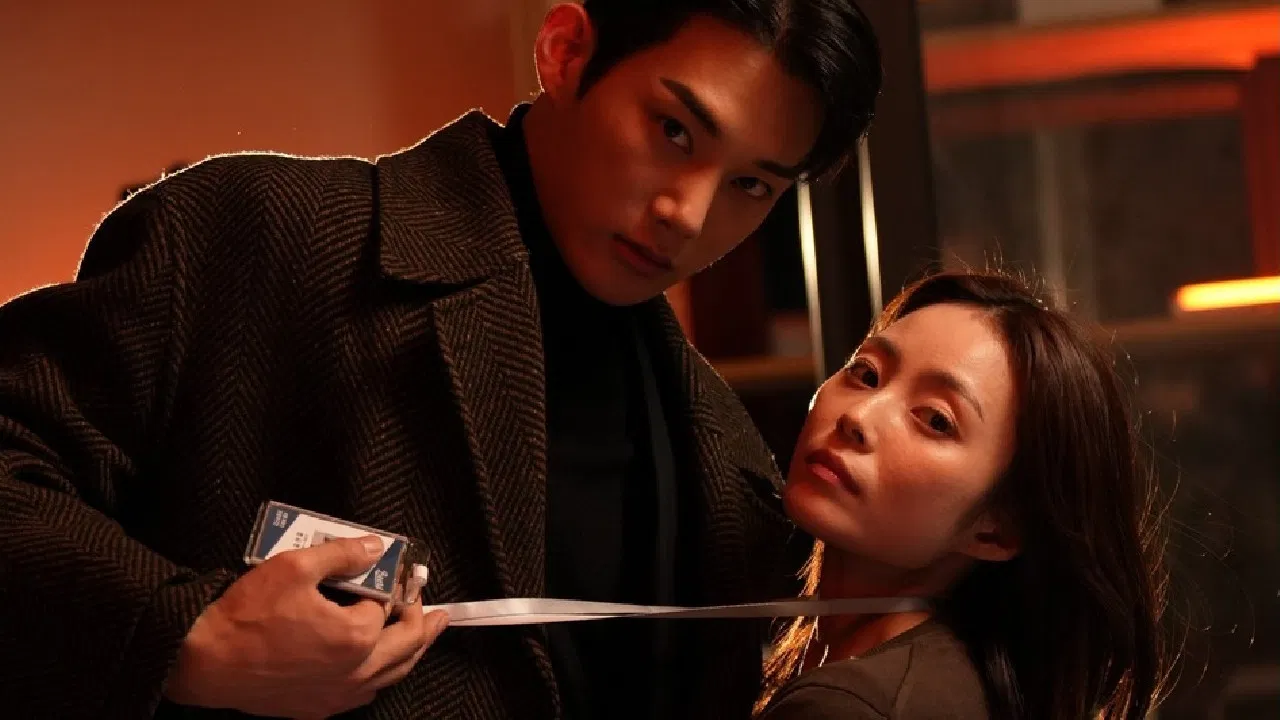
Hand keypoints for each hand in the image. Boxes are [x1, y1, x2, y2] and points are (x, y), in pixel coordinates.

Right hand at [164, 535, 449, 718]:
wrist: (204, 661)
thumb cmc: (246, 615)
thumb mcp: (295, 567)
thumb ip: (343, 555)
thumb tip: (375, 548)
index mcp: (355, 637)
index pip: (387, 607)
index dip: (393, 588)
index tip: (398, 575)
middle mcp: (354, 671)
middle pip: (405, 647)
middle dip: (424, 625)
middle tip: (438, 613)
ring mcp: (337, 695)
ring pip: (390, 676)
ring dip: (411, 654)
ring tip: (423, 638)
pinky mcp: (317, 708)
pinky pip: (364, 695)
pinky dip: (381, 678)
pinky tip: (380, 670)